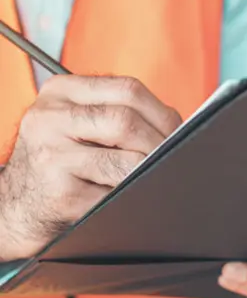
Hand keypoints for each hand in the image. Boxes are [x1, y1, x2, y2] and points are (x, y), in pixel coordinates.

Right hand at [0, 75, 181, 260]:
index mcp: (59, 92)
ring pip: (126, 162)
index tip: (178, 132)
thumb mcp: (74, 124)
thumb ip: (115, 114)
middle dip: (160, 144)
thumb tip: (177, 128)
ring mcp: (51, 156)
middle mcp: (48, 118)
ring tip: (153, 178)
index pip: (127, 90)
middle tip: (173, 159)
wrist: (14, 207)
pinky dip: (132, 197)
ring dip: (148, 173)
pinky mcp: (60, 194)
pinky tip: (129, 198)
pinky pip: (115, 195)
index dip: (162, 113)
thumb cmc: (58, 163)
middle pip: (126, 122)